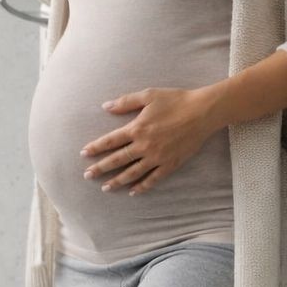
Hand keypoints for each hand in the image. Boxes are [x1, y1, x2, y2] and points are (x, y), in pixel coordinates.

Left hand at [80, 87, 215, 195]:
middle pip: (117, 160)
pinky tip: (133, 191)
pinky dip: (142, 186)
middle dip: (100, 168)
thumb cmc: (175, 100)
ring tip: (105, 187)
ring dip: (117, 181)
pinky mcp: (170, 164)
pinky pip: (153, 179)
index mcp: (137, 128)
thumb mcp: (148, 95)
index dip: (96, 148)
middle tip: (87, 176)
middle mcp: (144, 145)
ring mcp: (157, 157)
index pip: (110, 141)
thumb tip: (105, 106)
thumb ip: (125, 102)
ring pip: (133, 173)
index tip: (84, 154)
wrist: (203, 112)